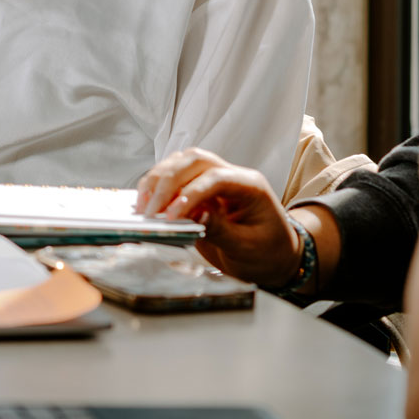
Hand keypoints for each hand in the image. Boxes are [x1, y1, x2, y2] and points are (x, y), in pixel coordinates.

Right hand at [134, 148, 301, 287]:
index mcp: (251, 186)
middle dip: (167, 183)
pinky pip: (176, 175)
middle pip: (195, 161)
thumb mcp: (247, 248)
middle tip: (151, 211)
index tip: (170, 216)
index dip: (190, 194)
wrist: (275, 256)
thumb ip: (222, 231)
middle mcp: (232, 176)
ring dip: (158, 180)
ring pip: (182, 162)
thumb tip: (195, 217)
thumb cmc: (267, 253)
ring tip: (144, 206)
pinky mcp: (200, 188)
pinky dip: (158, 185)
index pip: (215, 178)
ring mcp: (216, 179)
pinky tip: (146, 201)